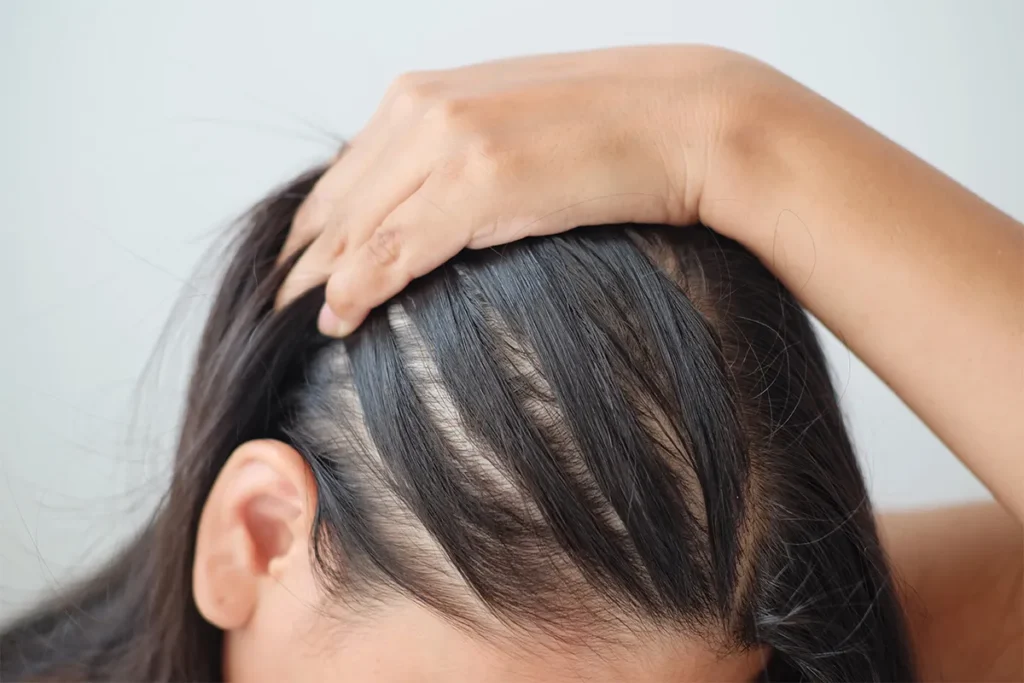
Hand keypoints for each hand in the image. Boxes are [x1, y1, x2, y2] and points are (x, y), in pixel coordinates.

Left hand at [276, 45, 760, 335]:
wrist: (687, 119)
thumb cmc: (605, 133)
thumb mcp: (509, 133)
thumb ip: (453, 158)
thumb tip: (421, 212)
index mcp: (424, 95)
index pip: (341, 177)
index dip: (312, 235)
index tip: (298, 278)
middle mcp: (422, 108)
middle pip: (333, 205)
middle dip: (303, 264)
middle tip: (280, 313)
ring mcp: (449, 141)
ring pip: (352, 229)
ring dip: (319, 283)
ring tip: (298, 325)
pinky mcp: (479, 180)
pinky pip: (394, 248)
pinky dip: (358, 288)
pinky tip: (338, 320)